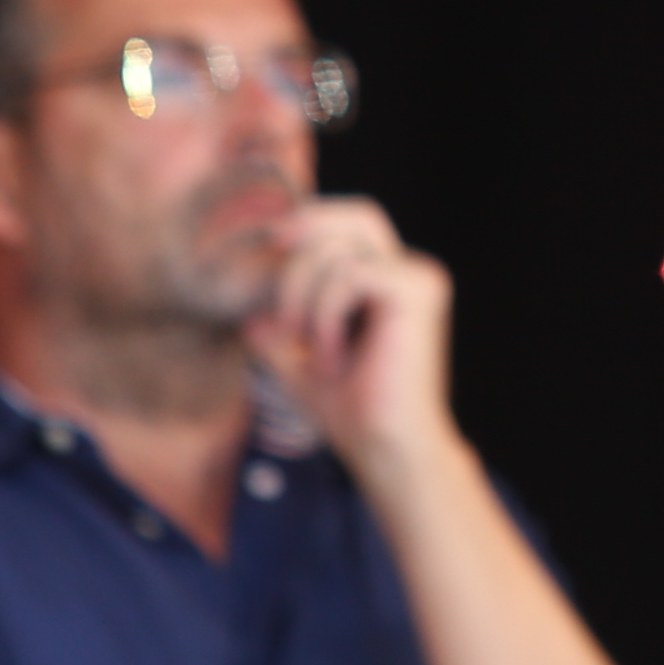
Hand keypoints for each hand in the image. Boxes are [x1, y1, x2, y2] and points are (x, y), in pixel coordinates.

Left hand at [244, 197, 460, 479]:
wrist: (386, 450)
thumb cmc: (351, 411)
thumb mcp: (297, 361)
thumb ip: (276, 329)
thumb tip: (244, 312)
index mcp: (391, 282)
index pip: (349, 224)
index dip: (308, 227)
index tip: (265, 257)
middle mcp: (411, 272)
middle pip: (354, 214)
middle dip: (305, 238)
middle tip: (273, 278)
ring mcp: (419, 278)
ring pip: (337, 249)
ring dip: (302, 297)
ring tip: (308, 349)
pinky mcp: (417, 291)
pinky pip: (349, 276)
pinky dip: (325, 315)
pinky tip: (331, 356)